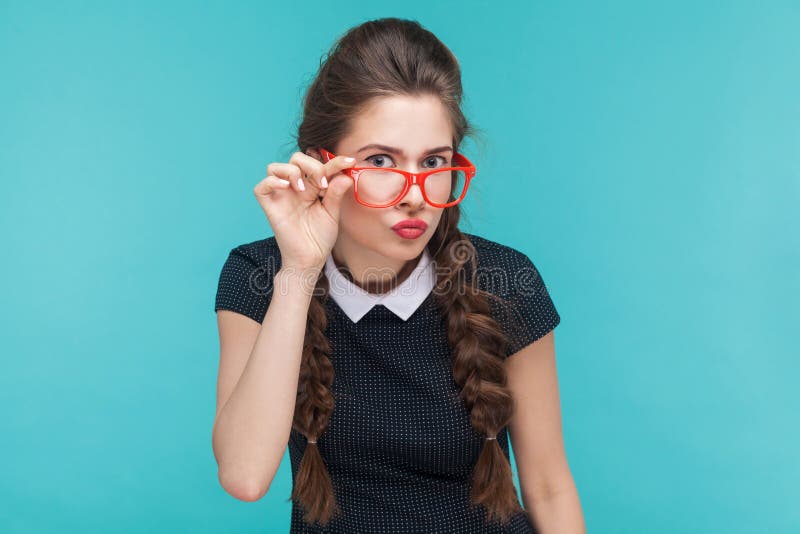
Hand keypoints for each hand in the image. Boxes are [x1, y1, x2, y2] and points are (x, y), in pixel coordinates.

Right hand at [253, 150, 354, 271]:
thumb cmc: (320, 237)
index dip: (334, 161)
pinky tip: (288, 188)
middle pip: (296, 159)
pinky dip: (272, 182)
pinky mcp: (270, 206)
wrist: (310, 259)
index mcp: (311, 187)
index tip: (350, 161)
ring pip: (275, 167)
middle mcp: (295, 188)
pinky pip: (261, 187)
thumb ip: (336, 194)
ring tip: (304, 189)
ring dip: (292, 171)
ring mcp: (281, 196)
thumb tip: (345, 175)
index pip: (319, 165)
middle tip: (323, 184)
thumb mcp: (332, 213)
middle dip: (312, 165)